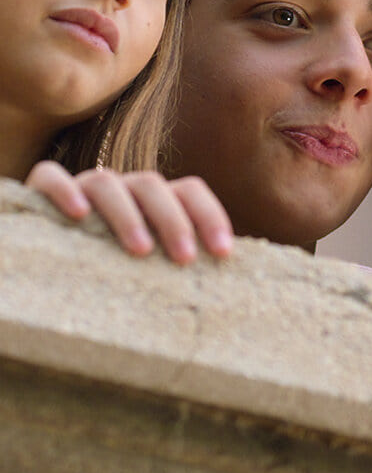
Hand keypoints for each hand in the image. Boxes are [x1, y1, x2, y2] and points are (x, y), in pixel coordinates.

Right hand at [25, 160, 233, 262]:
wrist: (54, 252)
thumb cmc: (116, 265)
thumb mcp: (152, 264)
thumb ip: (179, 265)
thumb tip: (227, 295)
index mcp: (155, 200)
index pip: (189, 191)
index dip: (210, 216)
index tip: (223, 253)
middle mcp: (123, 189)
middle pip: (153, 185)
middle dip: (174, 221)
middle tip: (185, 258)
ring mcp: (84, 186)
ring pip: (107, 183)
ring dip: (128, 215)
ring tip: (140, 250)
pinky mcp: (42, 190)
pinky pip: (51, 177)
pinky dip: (65, 190)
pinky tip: (78, 214)